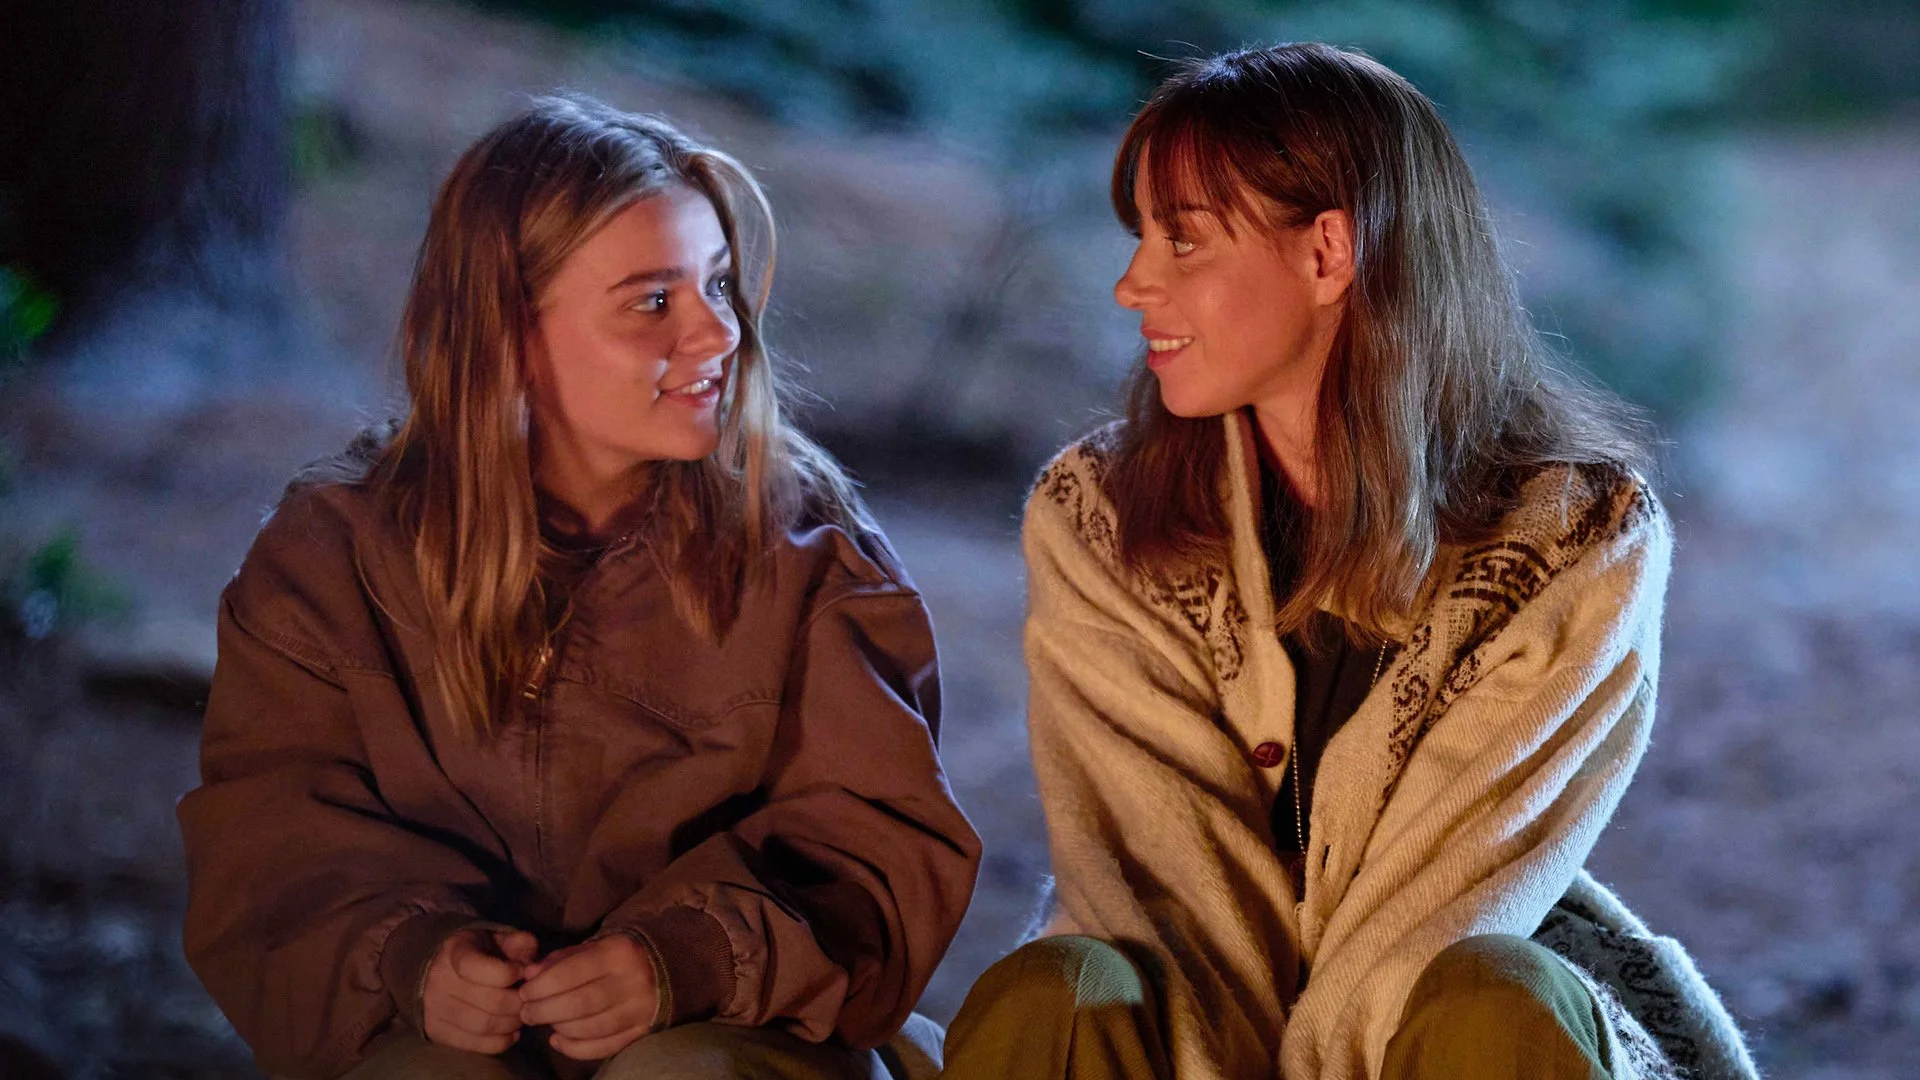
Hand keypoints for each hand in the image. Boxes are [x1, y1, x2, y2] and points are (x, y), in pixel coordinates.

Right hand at [420, 927, 538, 1053]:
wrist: (441, 969)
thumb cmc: (479, 952)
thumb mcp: (499, 937)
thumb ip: (519, 944)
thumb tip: (530, 965)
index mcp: (455, 951)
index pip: (481, 969)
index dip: (510, 974)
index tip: (522, 973)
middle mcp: (439, 979)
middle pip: (490, 1002)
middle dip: (518, 1004)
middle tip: (528, 1001)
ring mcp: (434, 1007)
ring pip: (482, 1025)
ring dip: (510, 1024)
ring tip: (521, 1017)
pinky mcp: (435, 1030)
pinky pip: (472, 1044)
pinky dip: (499, 1042)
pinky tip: (511, 1033)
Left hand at [518, 933, 658, 1060]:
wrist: (663, 969)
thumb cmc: (617, 956)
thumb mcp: (591, 947)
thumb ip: (560, 960)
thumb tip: (530, 975)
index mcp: (618, 953)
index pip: (571, 973)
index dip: (541, 986)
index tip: (524, 992)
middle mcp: (632, 982)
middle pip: (579, 1004)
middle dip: (545, 1010)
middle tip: (526, 1012)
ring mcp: (639, 1010)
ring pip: (590, 1028)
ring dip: (559, 1028)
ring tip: (545, 1022)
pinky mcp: (641, 1032)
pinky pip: (603, 1047)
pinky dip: (575, 1048)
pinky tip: (558, 1040)